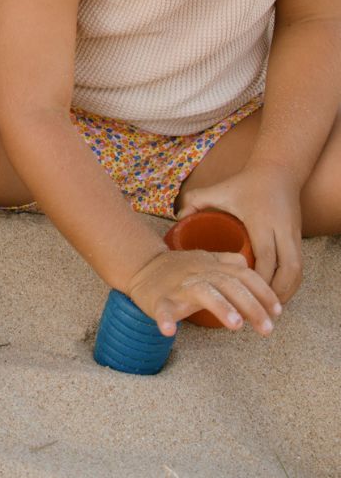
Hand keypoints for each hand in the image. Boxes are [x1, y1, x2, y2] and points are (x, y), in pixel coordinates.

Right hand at [126, 247, 280, 336]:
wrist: (141, 266)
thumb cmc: (178, 268)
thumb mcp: (204, 259)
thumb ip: (227, 261)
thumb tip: (248, 263)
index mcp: (211, 266)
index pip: (243, 275)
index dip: (263, 292)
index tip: (278, 311)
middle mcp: (198, 273)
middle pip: (229, 285)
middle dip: (251, 306)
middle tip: (268, 329)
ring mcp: (178, 286)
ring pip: (202, 292)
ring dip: (220, 307)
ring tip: (236, 325)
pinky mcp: (159, 299)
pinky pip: (161, 308)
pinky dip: (164, 319)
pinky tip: (169, 330)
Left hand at [179, 164, 303, 303]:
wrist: (278, 170)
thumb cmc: (245, 183)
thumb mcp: (218, 189)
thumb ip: (195, 200)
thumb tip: (177, 218)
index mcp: (261, 222)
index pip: (266, 258)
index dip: (257, 280)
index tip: (243, 294)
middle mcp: (281, 231)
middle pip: (287, 270)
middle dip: (274, 293)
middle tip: (258, 308)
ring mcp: (293, 235)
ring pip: (297, 271)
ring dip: (286, 291)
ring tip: (269, 307)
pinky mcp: (299, 238)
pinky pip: (300, 266)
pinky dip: (292, 283)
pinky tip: (279, 293)